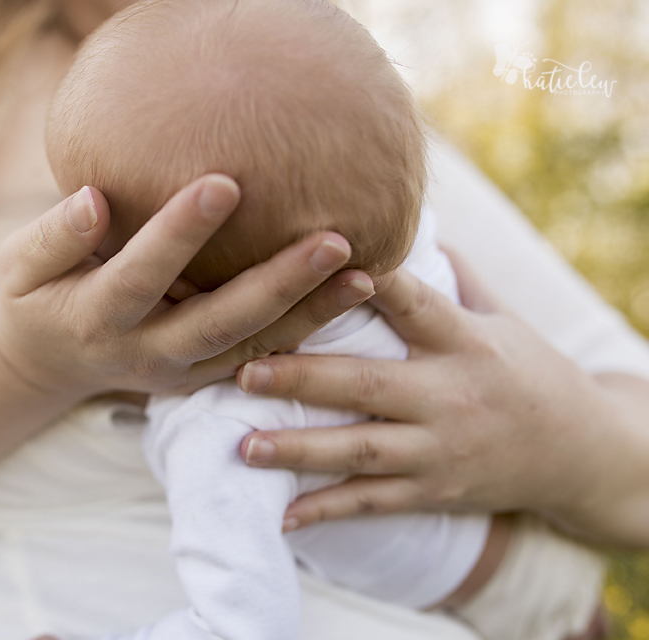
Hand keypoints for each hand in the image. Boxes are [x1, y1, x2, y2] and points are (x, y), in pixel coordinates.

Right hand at [0, 174, 374, 400]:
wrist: (51, 363)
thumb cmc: (37, 298)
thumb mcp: (20, 268)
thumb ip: (54, 236)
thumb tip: (94, 200)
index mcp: (96, 317)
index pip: (140, 274)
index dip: (179, 233)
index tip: (226, 181)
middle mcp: (146, 352)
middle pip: (219, 323)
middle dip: (277, 284)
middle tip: (333, 240)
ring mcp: (180, 372)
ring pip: (252, 349)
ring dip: (309, 316)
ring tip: (364, 275)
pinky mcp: (203, 378)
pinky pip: (260, 358)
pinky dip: (306, 332)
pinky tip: (351, 296)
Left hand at [236, 252, 624, 534]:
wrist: (582, 454)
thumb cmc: (526, 371)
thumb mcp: (499, 319)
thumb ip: (447, 278)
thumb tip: (400, 219)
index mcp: (463, 341)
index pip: (413, 303)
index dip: (369, 282)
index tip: (319, 262)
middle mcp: (450, 395)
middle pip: (369, 384)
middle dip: (303, 378)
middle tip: (244, 370)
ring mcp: (440, 450)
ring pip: (361, 451)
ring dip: (299, 450)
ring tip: (243, 446)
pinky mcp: (434, 492)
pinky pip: (373, 503)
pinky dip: (326, 511)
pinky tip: (282, 517)